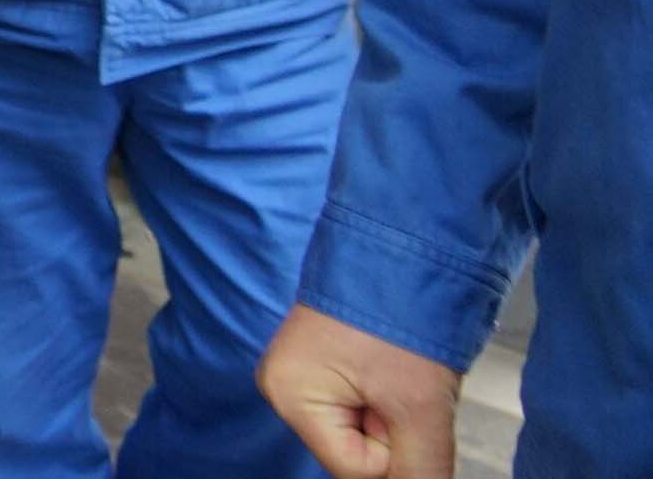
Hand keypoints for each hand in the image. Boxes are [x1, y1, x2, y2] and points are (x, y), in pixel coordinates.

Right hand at [259, 304, 461, 477]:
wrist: (405, 246)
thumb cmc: (400, 315)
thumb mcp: (419, 407)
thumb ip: (420, 472)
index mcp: (289, 396)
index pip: (355, 468)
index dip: (395, 448)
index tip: (404, 400)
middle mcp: (283, 387)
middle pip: (353, 452)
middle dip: (392, 430)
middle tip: (403, 382)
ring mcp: (299, 372)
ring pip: (362, 433)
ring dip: (393, 413)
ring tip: (400, 370)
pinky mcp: (320, 363)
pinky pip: (359, 408)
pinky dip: (387, 398)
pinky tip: (392, 367)